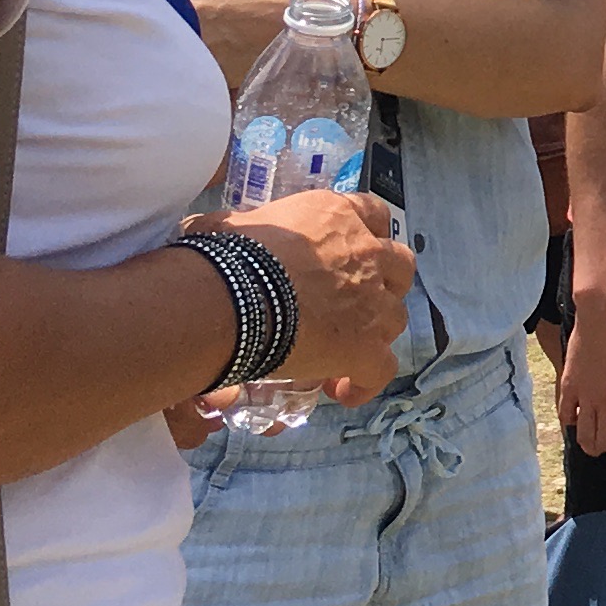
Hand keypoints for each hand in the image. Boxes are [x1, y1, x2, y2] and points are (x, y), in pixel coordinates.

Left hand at [147, 0, 312, 66]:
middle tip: (179, 8)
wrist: (303, 17)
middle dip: (150, 17)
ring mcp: (196, 57)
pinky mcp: (209, 76)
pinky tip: (207, 51)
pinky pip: (185, 68)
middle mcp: (181, 29)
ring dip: (167, 39)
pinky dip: (188, 60)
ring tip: (198, 30)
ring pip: (163, 48)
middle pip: (145, 25)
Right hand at [213, 184, 413, 394]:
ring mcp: (372, 302)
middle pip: (399, 266)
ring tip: (343, 349)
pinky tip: (343, 391)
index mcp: (337, 217)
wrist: (230, 300)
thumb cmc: (226, 257)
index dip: (366, 235)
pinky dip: (367, 381)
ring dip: (375, 332)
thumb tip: (205, 228)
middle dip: (385, 284)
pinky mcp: (365, 346)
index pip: (372, 214)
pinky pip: (381, 369)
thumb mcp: (230, 225)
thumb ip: (237, 226)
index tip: (351, 252)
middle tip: (356, 303)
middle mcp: (366, 253)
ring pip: (395, 318)